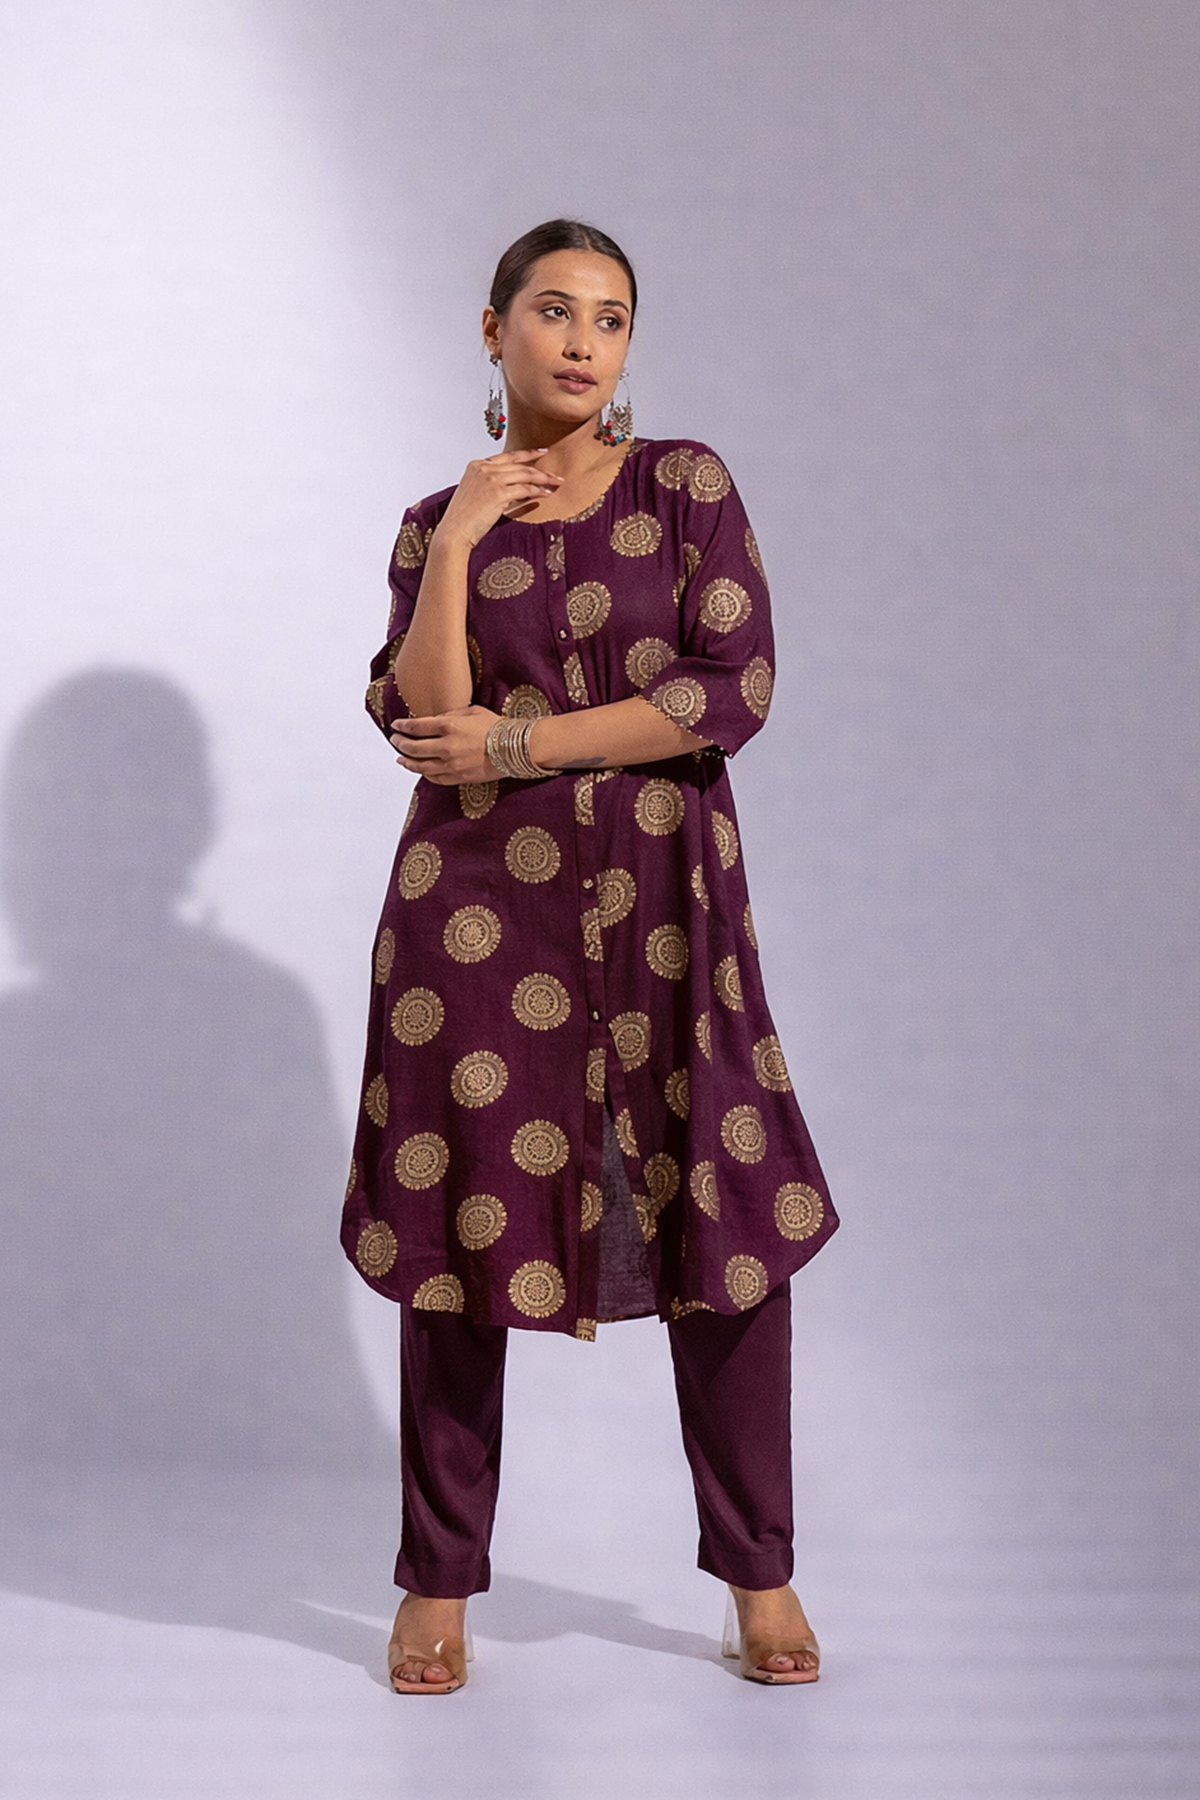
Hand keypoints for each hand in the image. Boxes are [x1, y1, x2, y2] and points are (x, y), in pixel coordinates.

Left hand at [390, 706, 503, 783]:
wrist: (514, 747)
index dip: (402, 727)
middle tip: (395, 741)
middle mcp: (446, 746)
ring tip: (401, 759)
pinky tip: (421, 770)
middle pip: (414, 748)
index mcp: (448, 726)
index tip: (396, 726)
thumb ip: (450, 715)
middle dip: (401, 744)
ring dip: (408, 762)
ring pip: (421, 766)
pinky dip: (425, 774)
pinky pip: (436, 778)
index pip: (416, 727)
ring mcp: (451, 764)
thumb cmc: (496, 726)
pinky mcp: (459, 777)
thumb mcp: (472, 711)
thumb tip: (435, 721)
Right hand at [433, 450, 563, 551]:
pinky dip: (537, 491)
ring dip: (543, 479)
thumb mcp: (477, 494)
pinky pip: (525, 489)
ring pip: (525, 474)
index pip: (507, 456)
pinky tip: (545, 494)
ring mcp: (491, 478)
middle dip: (540, 469)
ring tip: (555, 483)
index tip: (540, 452)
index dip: (526, 454)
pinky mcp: (499, 492)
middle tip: (555, 474)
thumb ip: (495, 486)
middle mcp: (484, 468)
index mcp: (477, 465)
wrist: (454, 531)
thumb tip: (520, 489)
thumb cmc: (463, 518)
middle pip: (519, 464)